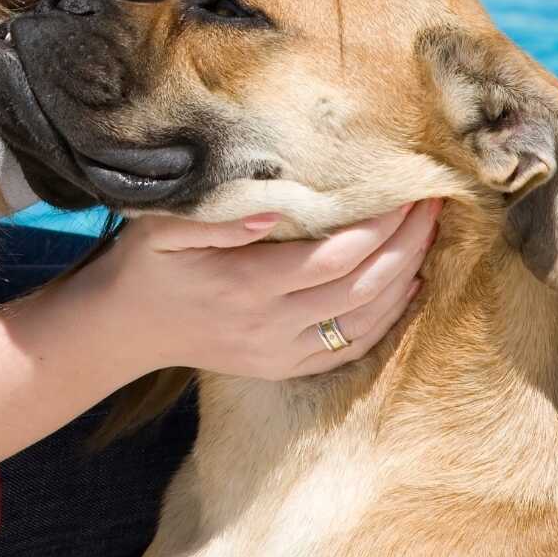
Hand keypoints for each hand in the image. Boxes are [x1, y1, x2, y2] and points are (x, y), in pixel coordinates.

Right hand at [84, 199, 441, 381]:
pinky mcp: (284, 366)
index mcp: (246, 285)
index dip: (381, 225)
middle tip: (433, 202)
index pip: (337, 255)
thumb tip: (274, 210)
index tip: (407, 189)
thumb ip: (217, 219)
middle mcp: (270, 325)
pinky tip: (407, 283)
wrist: (124, 329)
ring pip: (366, 319)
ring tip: (428, 234)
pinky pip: (352, 347)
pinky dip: (388, 317)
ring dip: (406, 275)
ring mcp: (280, 352)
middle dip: (407, 243)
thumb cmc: (147, 264)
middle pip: (363, 286)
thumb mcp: (162, 228)